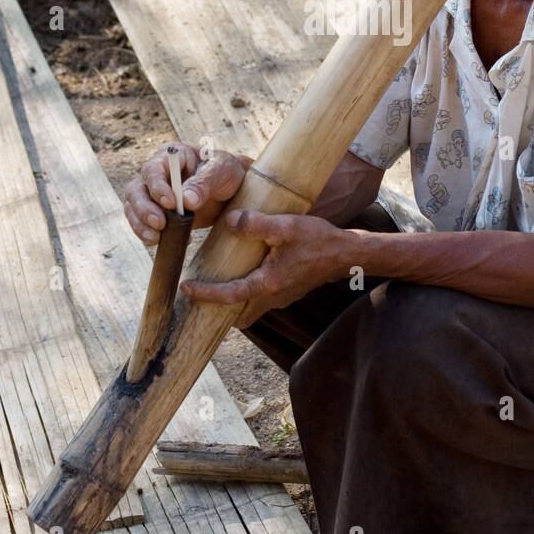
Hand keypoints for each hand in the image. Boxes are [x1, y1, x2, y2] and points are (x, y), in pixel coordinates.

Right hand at [123, 144, 253, 242]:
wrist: (232, 190)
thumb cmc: (226, 172)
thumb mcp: (222, 172)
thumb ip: (203, 183)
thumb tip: (185, 201)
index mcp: (170, 156)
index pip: (153, 169)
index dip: (157, 187)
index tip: (171, 204)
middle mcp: (156, 174)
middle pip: (136, 190)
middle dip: (143, 209)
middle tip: (160, 225)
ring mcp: (153, 194)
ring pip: (133, 208)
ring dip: (141, 225)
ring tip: (157, 238)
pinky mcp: (156, 213)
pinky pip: (142, 224)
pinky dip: (148, 234)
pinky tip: (168, 241)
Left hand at [180, 210, 347, 327]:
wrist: (347, 254)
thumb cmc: (318, 240)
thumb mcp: (286, 226)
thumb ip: (255, 223)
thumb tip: (229, 221)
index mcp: (268, 284)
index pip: (228, 295)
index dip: (204, 293)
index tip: (185, 287)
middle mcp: (272, 297)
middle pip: (236, 312)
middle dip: (216, 307)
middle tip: (198, 293)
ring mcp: (281, 297)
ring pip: (249, 307)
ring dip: (232, 299)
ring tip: (216, 281)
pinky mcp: (288, 291)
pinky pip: (260, 298)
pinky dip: (246, 292)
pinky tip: (243, 271)